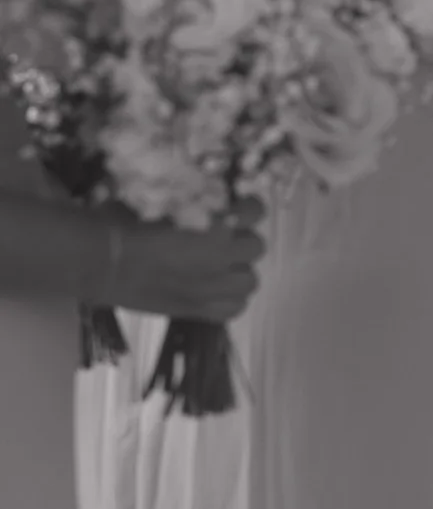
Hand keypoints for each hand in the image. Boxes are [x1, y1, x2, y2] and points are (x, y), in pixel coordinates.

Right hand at [98, 206, 263, 321]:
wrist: (100, 260)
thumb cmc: (124, 221)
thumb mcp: (163, 198)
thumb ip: (193, 201)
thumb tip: (209, 198)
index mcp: (217, 224)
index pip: (257, 211)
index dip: (247, 207)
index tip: (236, 206)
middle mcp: (221, 256)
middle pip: (256, 247)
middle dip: (242, 240)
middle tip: (222, 238)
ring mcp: (212, 287)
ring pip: (250, 281)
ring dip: (238, 271)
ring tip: (218, 266)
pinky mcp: (197, 310)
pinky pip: (234, 309)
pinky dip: (227, 300)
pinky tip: (211, 290)